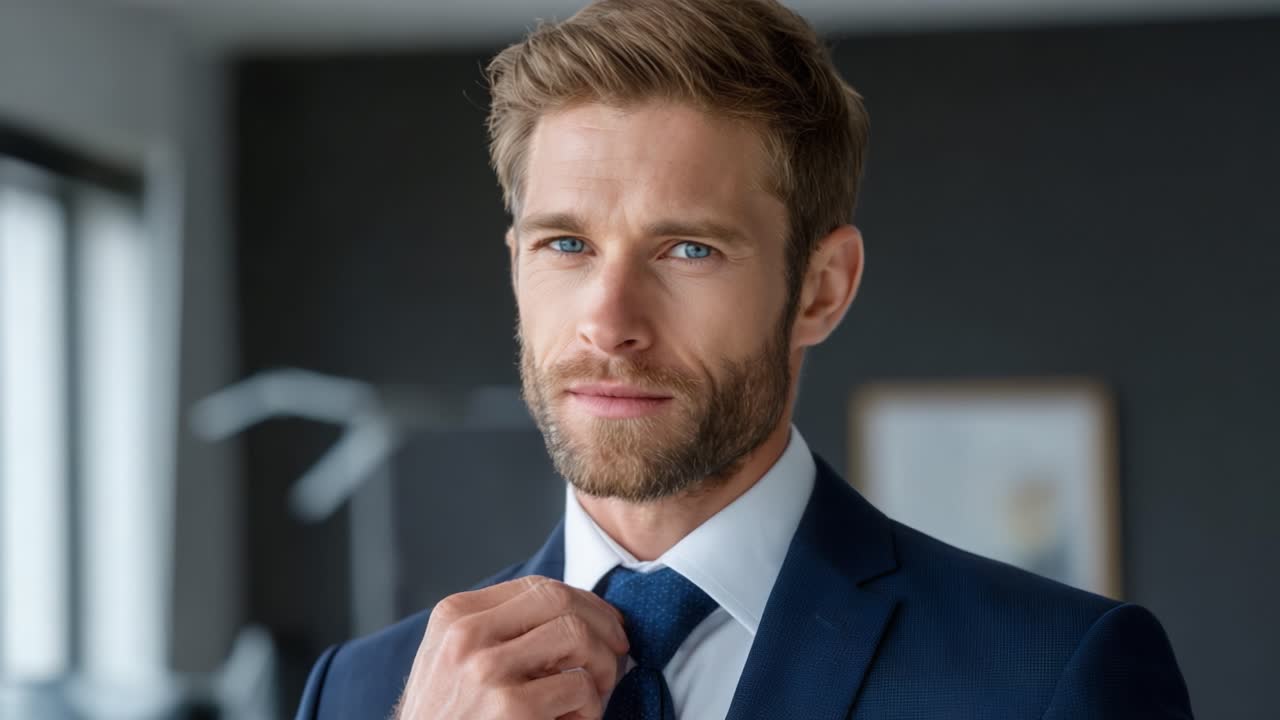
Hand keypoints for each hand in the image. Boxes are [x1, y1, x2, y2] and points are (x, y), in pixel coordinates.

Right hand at [394, 575, 628, 719]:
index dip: (583, 602)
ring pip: (577, 635)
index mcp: (454, 616)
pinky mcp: (510, 708)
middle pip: (560, 600)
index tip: (605, 622)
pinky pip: (580, 686)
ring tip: (595, 693)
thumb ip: (498, 632)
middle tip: (617, 652)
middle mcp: (465, 636)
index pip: (537, 587)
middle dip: (603, 624)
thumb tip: (575, 613)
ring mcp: (485, 671)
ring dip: (602, 667)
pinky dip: (590, 709)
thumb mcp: (454, 662)